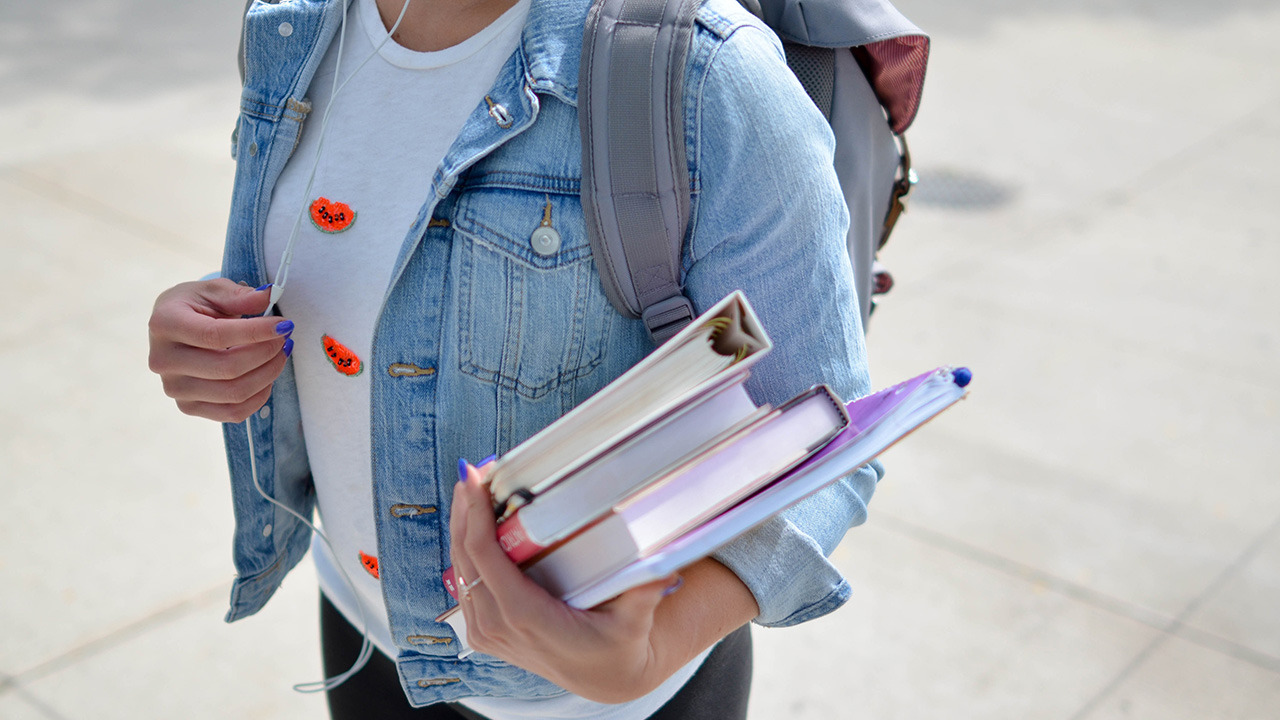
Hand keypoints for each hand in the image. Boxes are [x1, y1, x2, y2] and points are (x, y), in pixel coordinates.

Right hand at [147, 279, 292, 422]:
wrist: (173, 328)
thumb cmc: (195, 306)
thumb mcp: (213, 290)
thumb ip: (239, 295)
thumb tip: (268, 296)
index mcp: (164, 324)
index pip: (216, 335)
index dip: (255, 332)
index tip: (284, 325)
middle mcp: (163, 360)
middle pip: (227, 368)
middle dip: (266, 353)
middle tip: (285, 339)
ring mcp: (174, 388)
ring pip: (234, 393)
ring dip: (268, 374)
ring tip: (280, 354)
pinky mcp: (188, 407)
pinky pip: (233, 413)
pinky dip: (259, 396)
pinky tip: (267, 376)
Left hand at [449, 462, 678, 703]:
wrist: (605, 678)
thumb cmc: (618, 647)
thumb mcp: (634, 622)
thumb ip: (644, 594)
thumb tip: (663, 567)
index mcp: (526, 617)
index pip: (485, 558)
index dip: (475, 515)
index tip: (475, 479)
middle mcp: (499, 627)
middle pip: (465, 558)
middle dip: (464, 511)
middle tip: (472, 472)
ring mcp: (488, 633)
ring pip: (459, 570)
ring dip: (461, 527)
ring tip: (470, 489)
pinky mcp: (485, 633)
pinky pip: (465, 585)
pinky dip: (465, 551)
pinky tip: (472, 525)